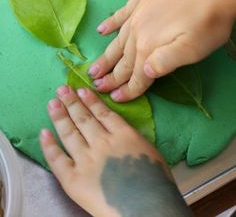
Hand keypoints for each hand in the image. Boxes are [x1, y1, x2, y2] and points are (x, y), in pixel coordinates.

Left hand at [40, 86, 190, 216]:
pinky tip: (44, 132)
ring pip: (69, 133)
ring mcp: (85, 159)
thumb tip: (119, 131)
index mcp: (122, 134)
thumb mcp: (149, 150)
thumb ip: (131, 137)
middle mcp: (101, 142)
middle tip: (62, 90)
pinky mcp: (73, 179)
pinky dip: (49, 145)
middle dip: (72, 102)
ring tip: (53, 103)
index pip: (102, 113)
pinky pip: (57, 159)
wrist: (147, 208)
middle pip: (83, 118)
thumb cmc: (156, 182)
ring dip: (60, 116)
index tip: (81, 90)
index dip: (90, 100)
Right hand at [88, 0, 235, 101]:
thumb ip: (166, 63)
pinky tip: (101, 30)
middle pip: (123, 59)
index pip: (136, 74)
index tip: (113, 98)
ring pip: (118, 40)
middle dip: (110, 76)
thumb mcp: (193, 50)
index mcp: (149, 47)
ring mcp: (138, 13)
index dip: (126, 89)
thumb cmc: (208, 22)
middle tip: (95, 86)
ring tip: (93, 67)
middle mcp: (137, 31)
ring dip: (106, 55)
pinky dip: (110, 23)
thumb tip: (143, 72)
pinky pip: (120, 13)